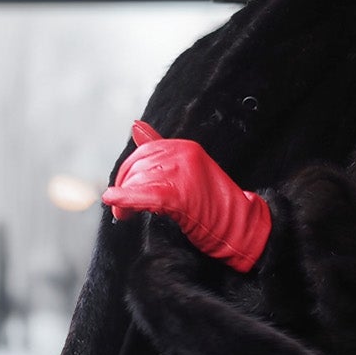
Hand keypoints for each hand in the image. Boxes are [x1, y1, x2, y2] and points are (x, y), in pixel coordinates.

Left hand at [100, 120, 270, 272]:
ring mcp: (183, 172)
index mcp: (185, 147)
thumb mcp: (188, 172)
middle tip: (120, 209)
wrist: (239, 228)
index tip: (121, 192)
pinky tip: (116, 203)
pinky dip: (126, 199)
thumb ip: (161, 150)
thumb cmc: (214, 206)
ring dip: (124, 200)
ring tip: (124, 214)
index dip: (128, 173)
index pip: (143, 153)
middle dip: (124, 188)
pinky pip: (145, 194)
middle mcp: (184, 154)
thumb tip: (136, 127)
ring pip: (138, 181)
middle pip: (138, 167)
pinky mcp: (180, 194)